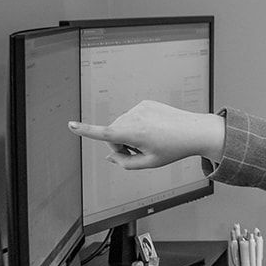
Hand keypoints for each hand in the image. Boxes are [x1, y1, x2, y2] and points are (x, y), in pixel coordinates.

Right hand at [68, 100, 224, 169]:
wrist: (195, 130)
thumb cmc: (173, 149)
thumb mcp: (148, 163)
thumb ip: (124, 163)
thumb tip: (109, 156)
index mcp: (134, 133)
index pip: (105, 133)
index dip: (85, 131)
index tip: (70, 125)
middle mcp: (134, 117)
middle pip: (112, 135)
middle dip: (120, 145)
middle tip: (140, 153)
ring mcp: (140, 108)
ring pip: (121, 125)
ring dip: (129, 135)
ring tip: (150, 141)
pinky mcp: (145, 103)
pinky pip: (132, 117)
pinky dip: (137, 125)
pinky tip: (154, 130)